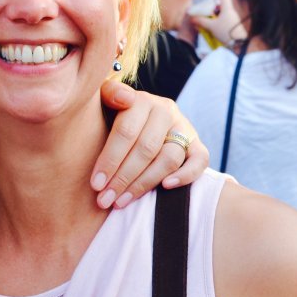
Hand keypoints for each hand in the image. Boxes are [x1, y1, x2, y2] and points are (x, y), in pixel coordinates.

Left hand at [93, 81, 209, 209]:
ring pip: (169, 158)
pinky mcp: (197, 144)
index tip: (96, 184)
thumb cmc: (113, 115)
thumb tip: (125, 99)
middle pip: (146, 149)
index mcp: (141, 100)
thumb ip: (109, 95)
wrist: (138, 119)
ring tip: (122, 201)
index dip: (110, 159)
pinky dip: (185, 175)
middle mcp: (165, 111)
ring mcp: (183, 127)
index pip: (126, 132)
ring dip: (144, 183)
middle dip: (123, 178)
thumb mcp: (104, 101)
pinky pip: (200, 161)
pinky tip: (165, 187)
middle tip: (106, 199)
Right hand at [193, 0, 246, 46]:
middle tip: (206, 14)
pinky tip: (215, 28)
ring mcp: (234, 18)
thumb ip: (201, 21)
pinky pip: (226, 19)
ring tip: (209, 23)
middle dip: (212, 8)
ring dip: (215, 16)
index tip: (208, 0)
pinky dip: (219, 21)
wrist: (239, 43)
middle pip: (221, 5)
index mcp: (227, 8)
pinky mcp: (235, 25)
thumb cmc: (226, 32)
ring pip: (223, 13)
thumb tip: (193, 18)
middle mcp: (232, 11)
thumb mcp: (211, 26)